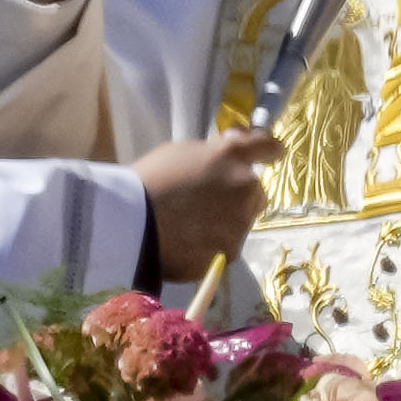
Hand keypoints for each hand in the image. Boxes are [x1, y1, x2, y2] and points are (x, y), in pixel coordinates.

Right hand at [133, 129, 281, 282]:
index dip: (268, 149)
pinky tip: (188, 243)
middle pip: (256, 192)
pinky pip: (226, 246)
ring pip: (242, 222)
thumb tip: (226, 158)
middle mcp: (246, 188)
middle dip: (240, 194)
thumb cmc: (148, 180)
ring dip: (226, 221)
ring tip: (192, 225)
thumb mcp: (181, 152)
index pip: (268, 147)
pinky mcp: (230, 253)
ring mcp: (240, 224)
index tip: (269, 153)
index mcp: (233, 157)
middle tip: (210, 200)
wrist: (130, 224)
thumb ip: (212, 155)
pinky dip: (212, 245)